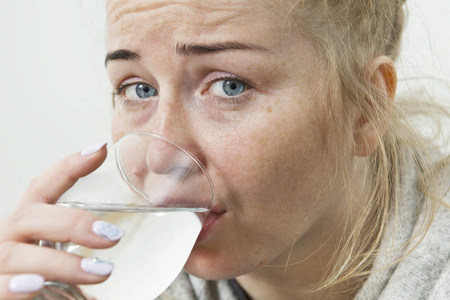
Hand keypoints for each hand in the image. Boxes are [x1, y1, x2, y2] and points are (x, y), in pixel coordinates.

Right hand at [0, 143, 123, 298]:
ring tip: (100, 271)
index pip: (42, 187)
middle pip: (31, 216)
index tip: (100, 150)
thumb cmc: (42, 280)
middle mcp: (8, 237)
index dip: (68, 167)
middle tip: (113, 235)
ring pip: (16, 253)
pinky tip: (35, 284)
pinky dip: (13, 285)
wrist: (19, 298)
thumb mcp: (62, 257)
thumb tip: (113, 234)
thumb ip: (78, 244)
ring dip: (61, 263)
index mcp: (27, 224)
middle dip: (74, 223)